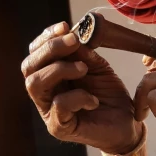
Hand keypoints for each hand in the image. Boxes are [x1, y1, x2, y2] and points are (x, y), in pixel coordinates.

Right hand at [22, 22, 141, 154]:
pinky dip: (78, 97)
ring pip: (35, 84)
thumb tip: (72, 37)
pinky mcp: (59, 128)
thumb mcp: (98, 68)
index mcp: (50, 76)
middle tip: (74, 42)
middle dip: (50, 49)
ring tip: (84, 68)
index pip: (34, 54)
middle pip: (29, 67)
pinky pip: (59, 105)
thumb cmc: (110, 96)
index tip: (65, 27)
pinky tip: (93, 99)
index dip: (46, 38)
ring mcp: (49, 111)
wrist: (127, 124)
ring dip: (60, 69)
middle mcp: (44, 93)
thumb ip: (83, 54)